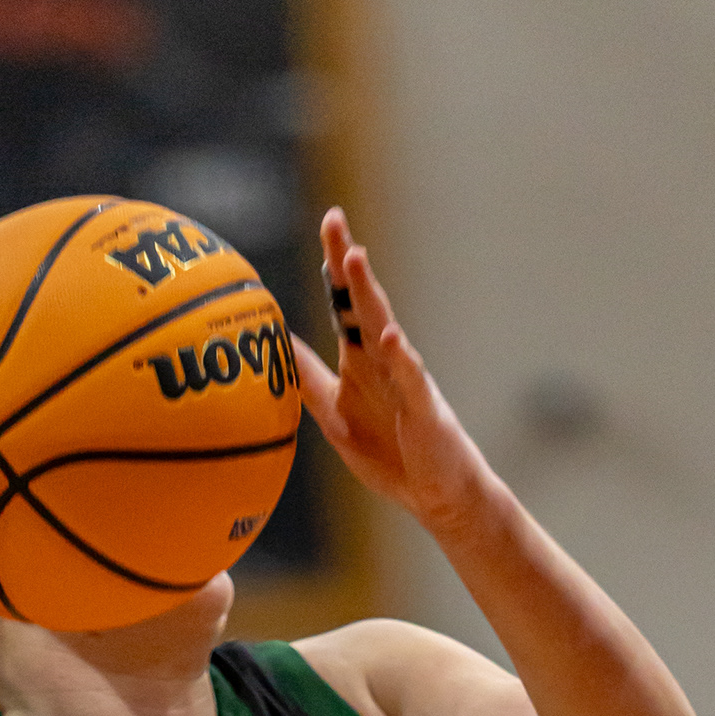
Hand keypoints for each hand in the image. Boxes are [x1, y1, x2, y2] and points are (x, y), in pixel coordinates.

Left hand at [293, 209, 489, 535]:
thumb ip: (307, 379)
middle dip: (347, 262)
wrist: (437, 496)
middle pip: (362, 302)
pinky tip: (390, 337)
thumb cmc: (390, 455)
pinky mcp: (424, 410)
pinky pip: (411, 380)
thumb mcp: (333, 415)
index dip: (334, 267)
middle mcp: (384, 361)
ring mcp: (406, 381)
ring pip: (384, 329)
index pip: (344, 304)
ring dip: (368, 295)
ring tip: (354, 259)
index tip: (328, 224)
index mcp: (362, 361)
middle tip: (334, 219)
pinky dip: (400, 358)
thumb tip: (277, 344)